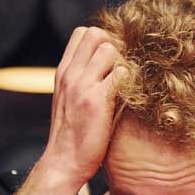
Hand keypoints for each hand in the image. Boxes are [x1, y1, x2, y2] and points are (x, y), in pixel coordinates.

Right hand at [38, 26, 126, 186]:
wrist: (64, 161)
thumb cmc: (71, 133)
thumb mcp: (69, 99)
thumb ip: (80, 79)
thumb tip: (101, 66)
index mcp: (64, 72)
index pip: (82, 33)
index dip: (102, 40)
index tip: (112, 60)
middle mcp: (71, 73)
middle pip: (97, 33)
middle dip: (115, 45)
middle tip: (121, 69)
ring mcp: (83, 85)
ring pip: (110, 49)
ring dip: (123, 62)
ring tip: (124, 85)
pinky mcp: (98, 100)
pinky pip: (122, 73)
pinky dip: (130, 81)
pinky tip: (129, 97)